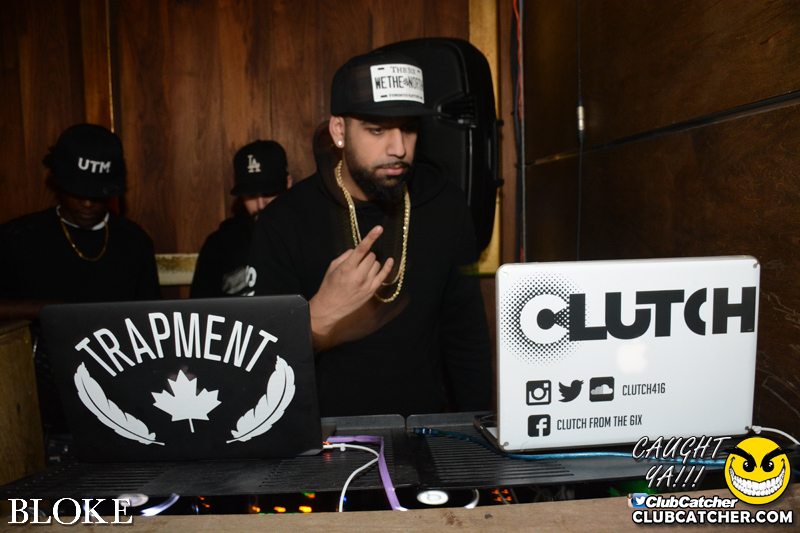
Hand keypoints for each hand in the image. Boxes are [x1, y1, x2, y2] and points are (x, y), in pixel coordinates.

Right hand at [309, 226, 393, 350]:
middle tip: (358, 260)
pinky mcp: (371, 291)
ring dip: (371, 262)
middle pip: (371, 256)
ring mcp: (366, 284)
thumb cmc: (329, 286)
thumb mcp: (332, 267)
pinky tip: (390, 260)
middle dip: (366, 254)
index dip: (371, 236)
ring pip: (377, 264)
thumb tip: (357, 249)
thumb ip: (346, 256)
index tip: (379, 228)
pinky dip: (387, 267)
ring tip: (363, 268)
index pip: (361, 248)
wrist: (330, 307)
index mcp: (347, 268)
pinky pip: (383, 275)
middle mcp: (358, 276)